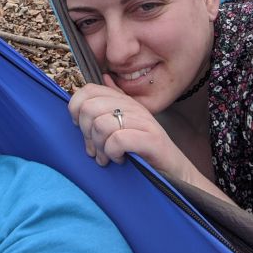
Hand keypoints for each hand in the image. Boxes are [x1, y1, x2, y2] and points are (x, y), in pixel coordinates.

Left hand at [68, 76, 192, 180]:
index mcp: (123, 101)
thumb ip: (110, 105)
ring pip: (101, 125)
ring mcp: (143, 121)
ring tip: (107, 157)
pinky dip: (112, 152)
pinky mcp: (152, 139)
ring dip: (99, 147)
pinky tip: (119, 159)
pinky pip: (118, 140)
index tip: (81, 128)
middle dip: (86, 133)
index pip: (88, 90)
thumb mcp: (124, 125)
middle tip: (95, 149)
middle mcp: (133, 106)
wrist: (177, 174)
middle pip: (89, 108)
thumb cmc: (145, 152)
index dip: (76, 109)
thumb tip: (104, 77)